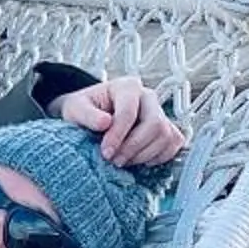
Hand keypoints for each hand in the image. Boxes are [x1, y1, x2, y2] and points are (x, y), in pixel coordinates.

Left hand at [57, 77, 186, 168]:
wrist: (91, 115)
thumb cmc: (84, 109)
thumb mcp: (75, 108)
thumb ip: (86, 114)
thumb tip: (105, 123)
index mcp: (127, 87)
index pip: (129, 112)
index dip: (118, 135)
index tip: (106, 152)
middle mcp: (148, 97)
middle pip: (155, 124)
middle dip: (134, 147)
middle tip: (115, 160)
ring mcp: (160, 113)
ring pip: (166, 136)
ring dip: (144, 155)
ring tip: (123, 160)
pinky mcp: (167, 128)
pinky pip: (173, 144)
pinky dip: (158, 157)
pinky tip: (138, 159)